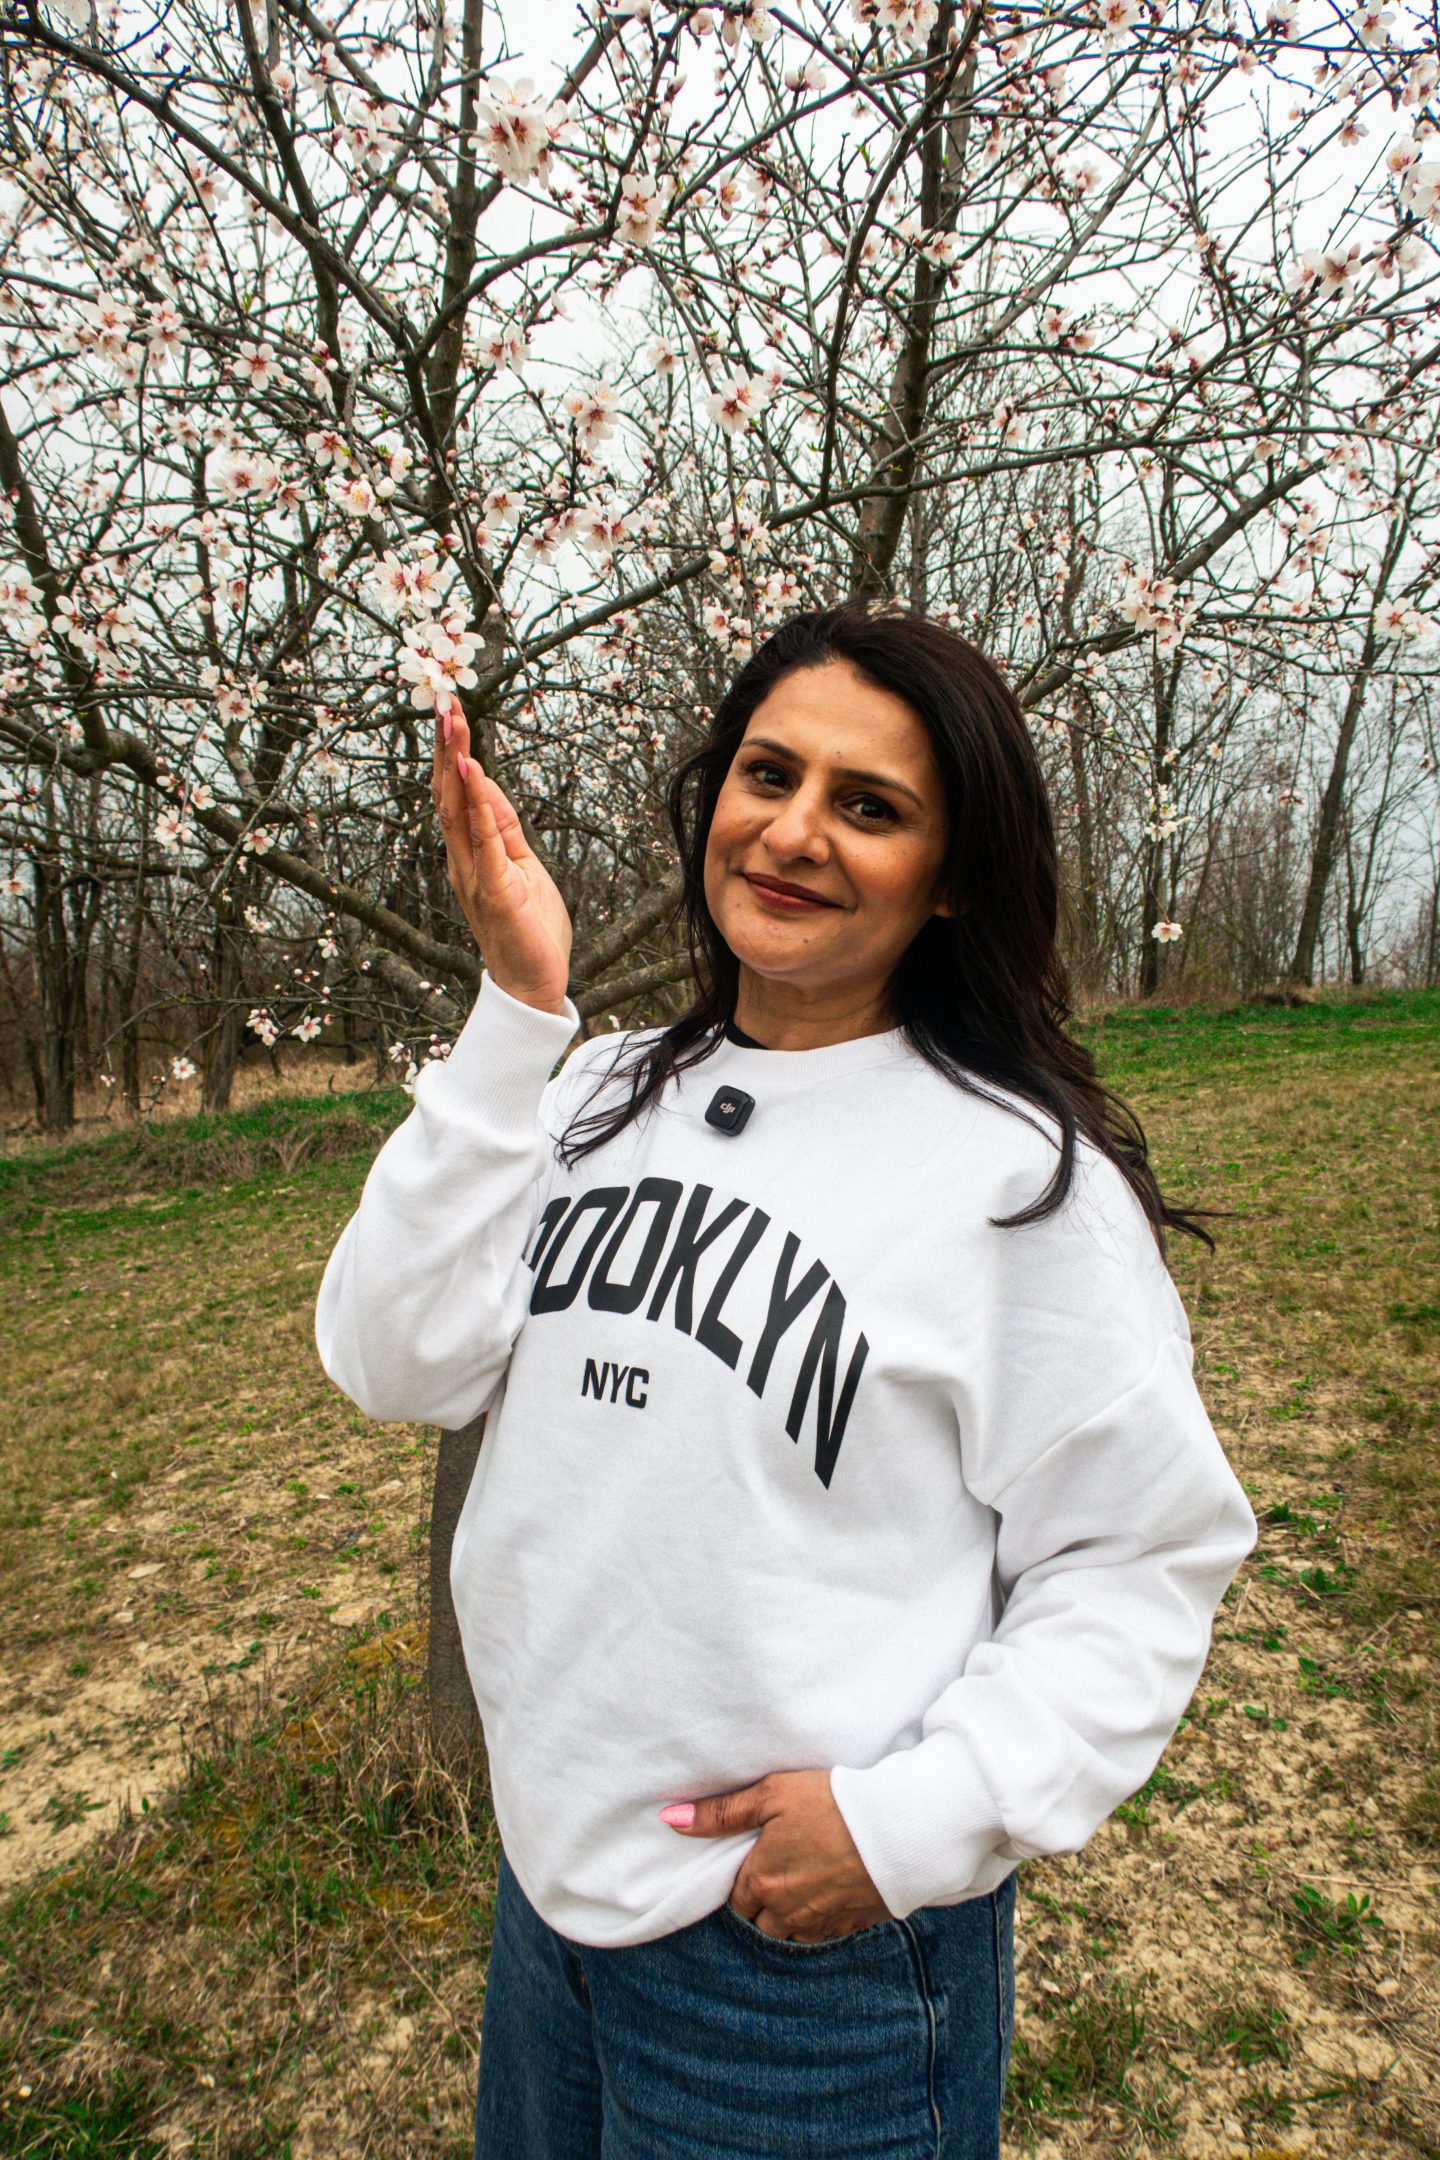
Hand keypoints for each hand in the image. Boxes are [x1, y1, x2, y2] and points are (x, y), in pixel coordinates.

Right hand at [431, 701, 572, 1013]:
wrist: (534, 985)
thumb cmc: (529, 928)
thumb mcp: (521, 866)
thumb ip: (502, 828)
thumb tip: (486, 784)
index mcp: (470, 854)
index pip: (457, 795)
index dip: (453, 753)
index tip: (451, 711)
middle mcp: (463, 861)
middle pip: (450, 795)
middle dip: (448, 748)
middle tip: (444, 702)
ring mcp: (475, 877)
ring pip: (458, 812)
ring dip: (456, 765)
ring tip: (453, 724)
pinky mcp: (495, 893)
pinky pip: (485, 844)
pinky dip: (477, 808)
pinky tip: (474, 776)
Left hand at [660, 1770, 891, 1942]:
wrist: (897, 1827)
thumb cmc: (831, 1803)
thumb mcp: (772, 1794)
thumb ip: (721, 1812)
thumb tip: (671, 1819)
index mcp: (761, 1881)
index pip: (735, 1896)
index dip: (745, 1876)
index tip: (760, 1856)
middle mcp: (785, 1912)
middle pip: (760, 1920)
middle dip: (763, 1901)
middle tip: (782, 1867)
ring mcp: (819, 1924)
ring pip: (789, 1932)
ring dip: (789, 1914)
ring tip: (806, 1879)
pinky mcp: (849, 1927)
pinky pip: (822, 1934)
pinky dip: (820, 1918)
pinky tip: (830, 1890)